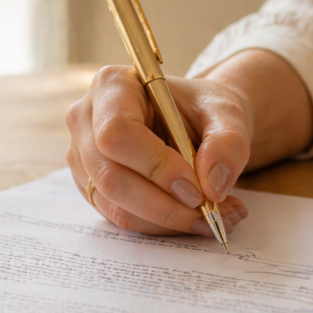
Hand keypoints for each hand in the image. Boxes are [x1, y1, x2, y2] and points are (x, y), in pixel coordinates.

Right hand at [66, 65, 250, 235]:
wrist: (197, 122)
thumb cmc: (205, 110)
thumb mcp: (228, 114)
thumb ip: (228, 143)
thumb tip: (213, 186)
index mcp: (112, 86)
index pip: (117, 133)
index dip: (156, 166)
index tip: (198, 190)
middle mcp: (86, 120)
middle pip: (111, 177)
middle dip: (165, 206)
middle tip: (211, 213)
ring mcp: (84, 158)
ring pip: (117, 206)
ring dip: (169, 221)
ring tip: (217, 218)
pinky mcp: (93, 188)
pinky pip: (123, 219)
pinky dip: (164, 226)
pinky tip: (197, 217)